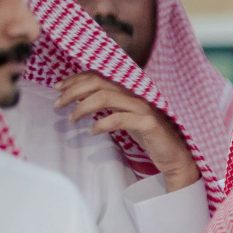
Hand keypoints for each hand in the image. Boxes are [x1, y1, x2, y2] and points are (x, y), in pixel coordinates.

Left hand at [57, 73, 198, 190]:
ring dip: (83, 107)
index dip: (77, 79)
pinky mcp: (149, 123)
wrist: (175, 156)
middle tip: (58, 105)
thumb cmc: (147, 136)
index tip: (58, 88)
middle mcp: (137, 94)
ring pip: (106, 97)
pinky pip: (119, 119)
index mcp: (129, 91)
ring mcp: (143, 108)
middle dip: (74, 91)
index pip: (99, 75)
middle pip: (99, 83)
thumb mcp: (123, 116)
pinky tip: (92, 131)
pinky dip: (102, 124)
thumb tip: (78, 98)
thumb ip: (107, 105)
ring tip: (71, 119)